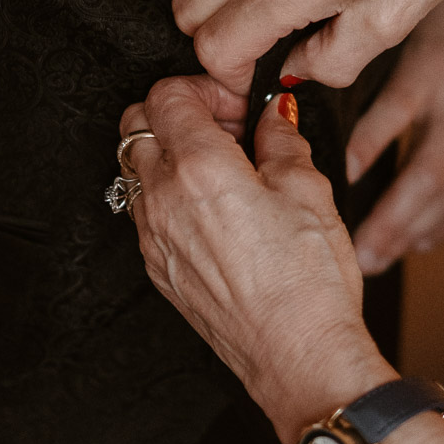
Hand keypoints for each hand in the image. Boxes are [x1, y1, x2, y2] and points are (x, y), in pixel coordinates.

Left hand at [119, 76, 394, 443]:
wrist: (297, 356)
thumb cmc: (308, 283)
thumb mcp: (309, 191)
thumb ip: (281, 140)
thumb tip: (272, 116)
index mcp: (199, 169)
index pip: (165, 94)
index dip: (202, 88)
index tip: (235, 105)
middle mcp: (163, 199)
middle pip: (135, 124)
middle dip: (176, 113)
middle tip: (224, 129)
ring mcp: (153, 237)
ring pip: (134, 168)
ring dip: (169, 153)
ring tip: (222, 171)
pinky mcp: (157, 267)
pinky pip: (144, 211)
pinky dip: (167, 194)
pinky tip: (214, 210)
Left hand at [346, 0, 443, 273]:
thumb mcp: (414, 9)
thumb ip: (373, 48)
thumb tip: (312, 79)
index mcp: (432, 67)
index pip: (388, 120)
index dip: (358, 157)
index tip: (325, 187)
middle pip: (426, 177)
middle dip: (388, 222)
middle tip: (352, 256)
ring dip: (417, 232)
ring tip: (380, 259)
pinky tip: (427, 241)